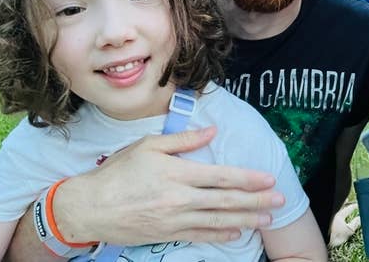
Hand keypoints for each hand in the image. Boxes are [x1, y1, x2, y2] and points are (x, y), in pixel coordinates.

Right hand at [53, 127, 283, 244]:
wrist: (89, 207)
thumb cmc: (118, 172)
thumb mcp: (148, 145)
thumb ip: (183, 140)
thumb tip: (212, 131)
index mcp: (178, 173)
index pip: (222, 176)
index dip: (249, 179)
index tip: (269, 179)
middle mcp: (180, 199)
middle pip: (226, 200)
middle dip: (256, 201)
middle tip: (280, 200)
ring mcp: (175, 220)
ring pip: (218, 221)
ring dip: (246, 220)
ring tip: (267, 219)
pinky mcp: (167, 235)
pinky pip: (200, 236)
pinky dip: (220, 235)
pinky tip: (237, 233)